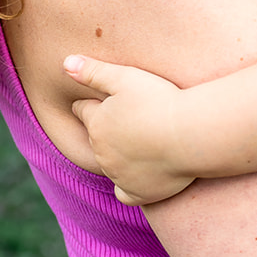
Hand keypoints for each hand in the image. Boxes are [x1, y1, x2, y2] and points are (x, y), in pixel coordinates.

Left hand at [63, 54, 195, 205]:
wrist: (191, 135)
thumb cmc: (161, 101)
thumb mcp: (125, 77)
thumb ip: (93, 71)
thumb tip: (65, 63)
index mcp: (96, 123)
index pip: (83, 110)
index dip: (94, 102)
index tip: (108, 99)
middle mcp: (101, 152)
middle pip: (96, 137)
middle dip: (107, 129)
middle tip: (132, 117)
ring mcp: (119, 175)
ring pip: (110, 163)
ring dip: (119, 154)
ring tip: (143, 140)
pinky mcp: (138, 193)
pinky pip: (125, 193)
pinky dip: (128, 185)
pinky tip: (140, 174)